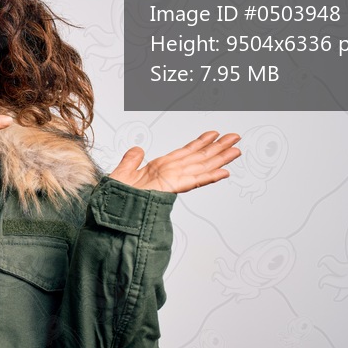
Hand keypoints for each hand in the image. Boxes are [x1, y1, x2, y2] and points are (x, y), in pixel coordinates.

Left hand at [109, 131, 240, 193]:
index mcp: (159, 169)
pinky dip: (208, 177)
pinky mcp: (169, 189)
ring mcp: (171, 181)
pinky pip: (192, 181)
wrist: (111, 212)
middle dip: (218, 148)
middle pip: (199, 158)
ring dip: (219, 159)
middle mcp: (169, 174)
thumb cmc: (116, 199)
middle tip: (235, 137)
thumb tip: (138, 150)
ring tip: (236, 150)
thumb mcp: (121, 173)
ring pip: (201, 167)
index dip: (200, 143)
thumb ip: (131, 161)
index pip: (184, 153)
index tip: (214, 135)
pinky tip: (223, 172)